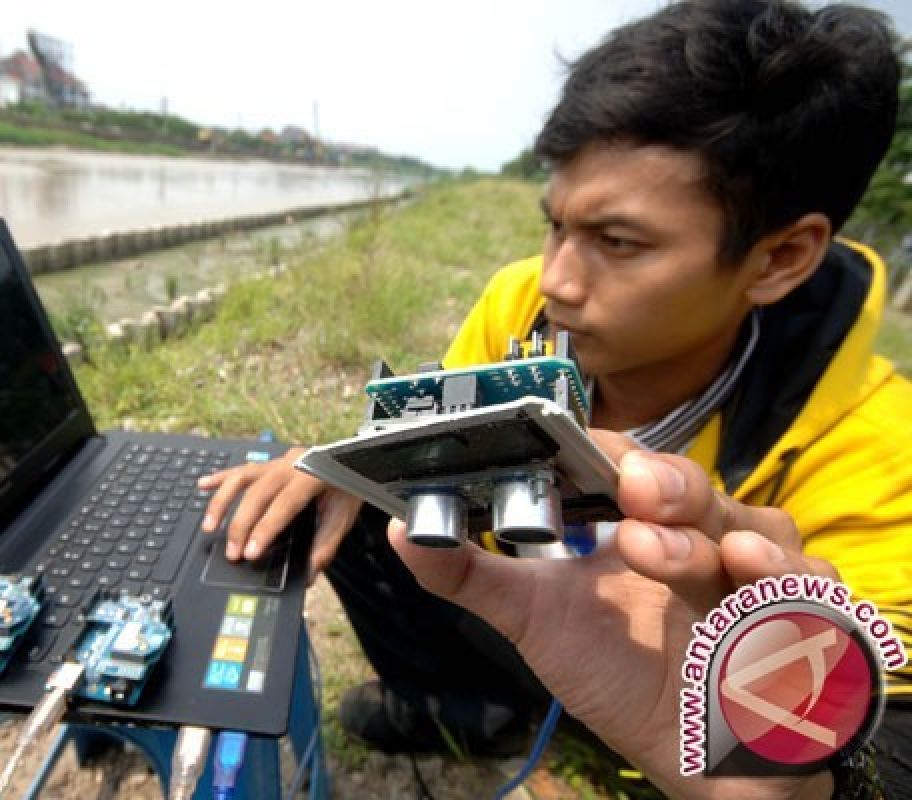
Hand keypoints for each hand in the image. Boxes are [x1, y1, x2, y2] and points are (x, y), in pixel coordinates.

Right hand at [198, 447, 362, 578]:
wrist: (354, 459)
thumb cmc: (350, 486)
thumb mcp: (345, 517)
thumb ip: (326, 546)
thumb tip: (308, 574)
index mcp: (313, 476)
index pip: (283, 505)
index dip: (264, 530)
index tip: (250, 553)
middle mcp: (292, 465)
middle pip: (257, 494)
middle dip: (240, 526)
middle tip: (232, 553)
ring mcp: (279, 461)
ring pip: (243, 477)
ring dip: (223, 502)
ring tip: (210, 527)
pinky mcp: (271, 463)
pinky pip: (242, 469)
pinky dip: (221, 478)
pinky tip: (202, 485)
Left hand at [389, 432, 835, 799]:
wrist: (690, 750)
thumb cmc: (618, 673)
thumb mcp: (535, 619)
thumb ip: (470, 575)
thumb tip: (398, 529)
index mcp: (637, 522)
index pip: (625, 461)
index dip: (604, 448)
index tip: (575, 439)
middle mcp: (698, 533)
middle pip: (689, 487)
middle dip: (661, 483)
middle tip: (630, 490)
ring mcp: (755, 572)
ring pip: (753, 527)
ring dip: (711, 538)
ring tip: (662, 548)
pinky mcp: (805, 618)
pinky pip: (814, 592)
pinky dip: (787, 588)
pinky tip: (751, 588)